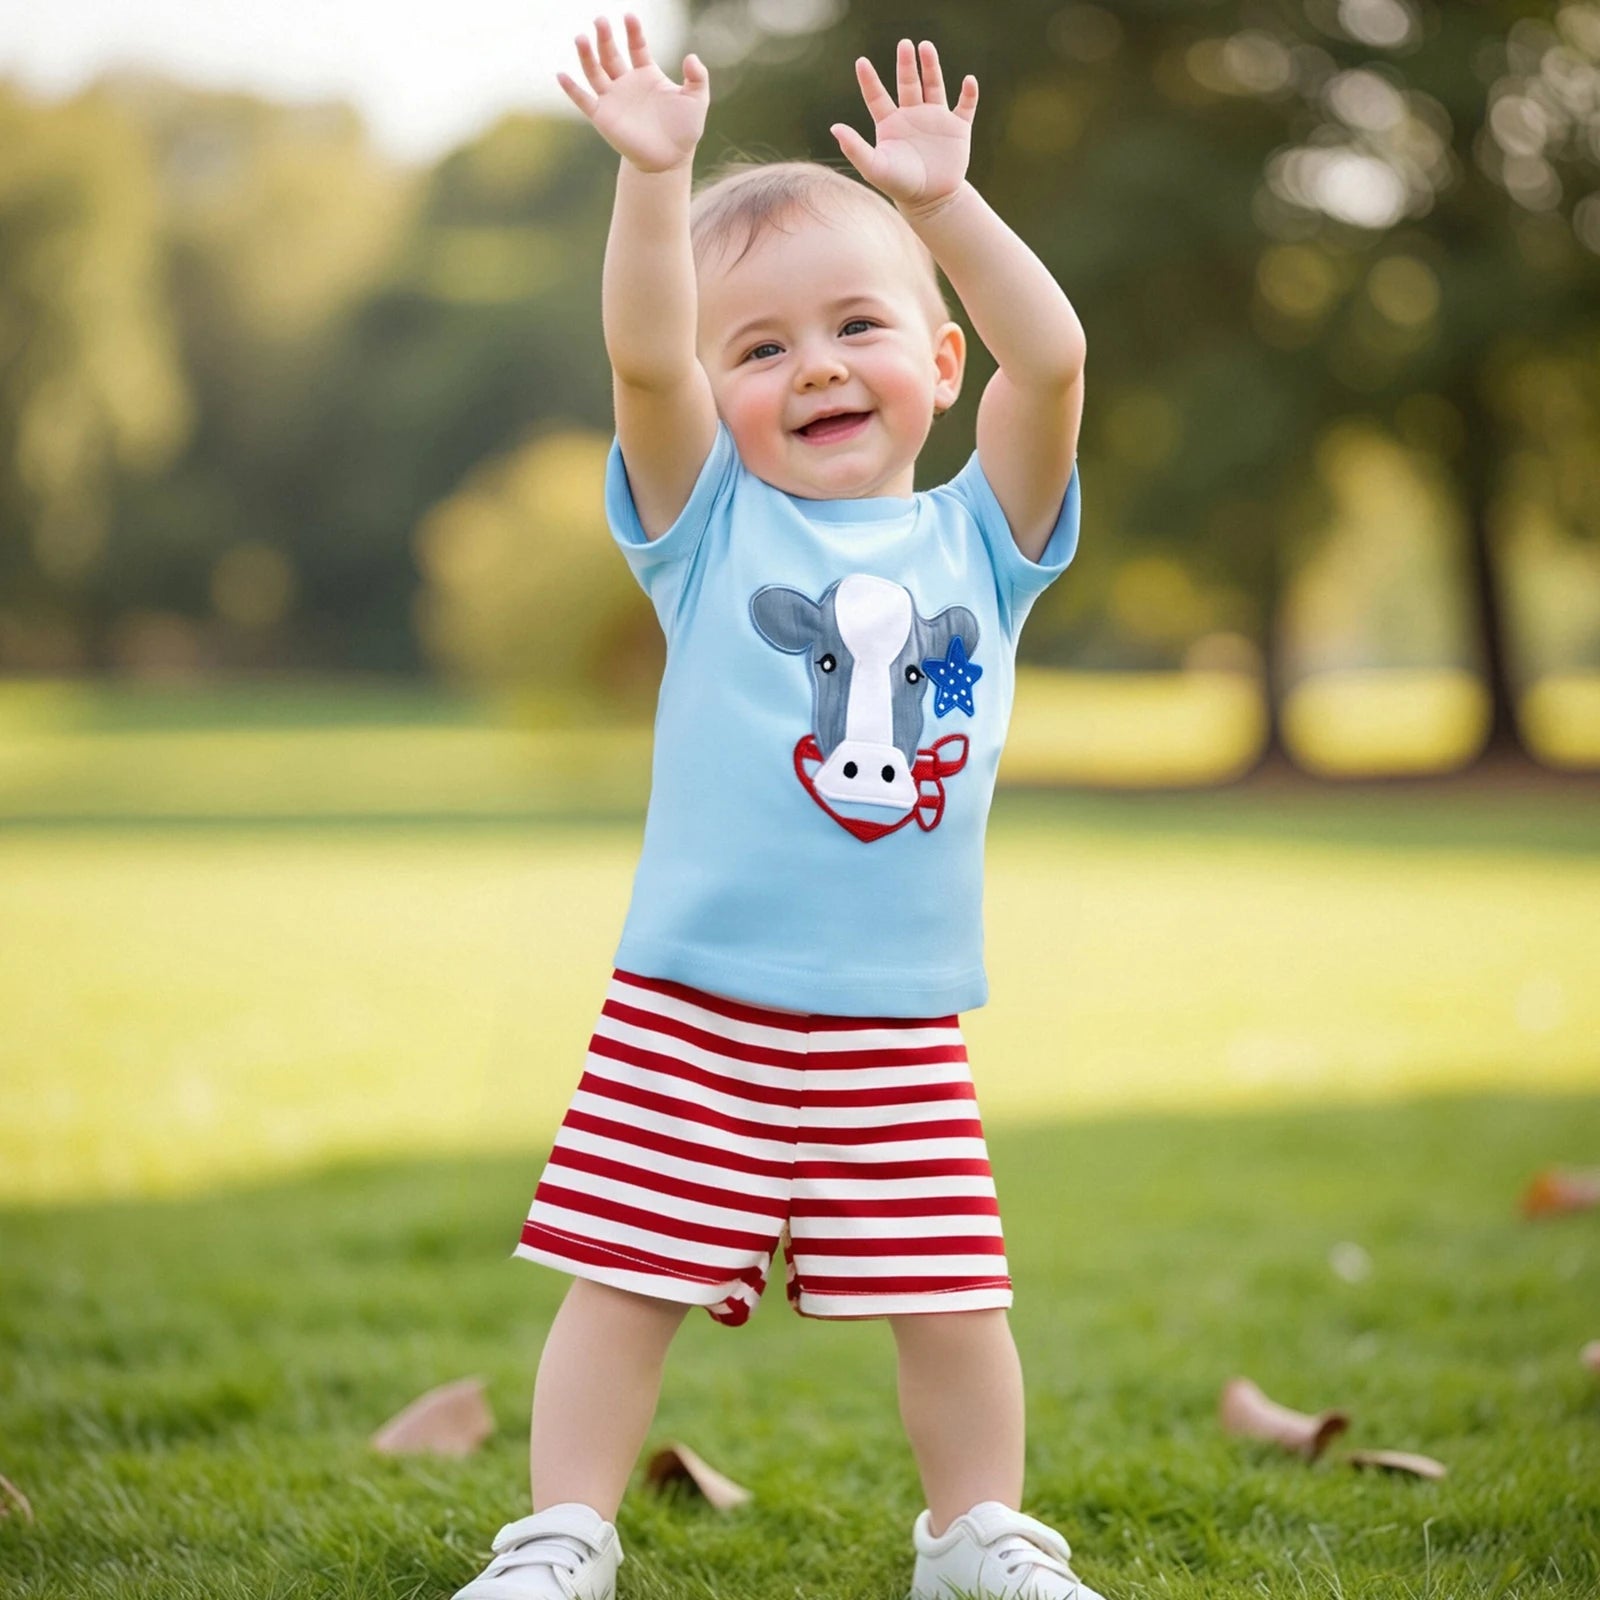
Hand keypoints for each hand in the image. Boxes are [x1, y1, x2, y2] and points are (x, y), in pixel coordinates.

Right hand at [557, 13, 708, 172]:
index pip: (636, 46)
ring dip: (587, 55)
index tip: (629, 17)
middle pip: (611, 53)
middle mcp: (626, 82)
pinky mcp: (602, 117)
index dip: (633, 31)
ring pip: (594, 71)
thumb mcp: (696, 100)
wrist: (669, 161)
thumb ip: (698, 77)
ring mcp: (612, 99)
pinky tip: (561, 75)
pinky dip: (571, 89)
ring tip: (581, 38)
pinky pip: (583, 100)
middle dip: (605, 37)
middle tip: (600, 20)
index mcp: (646, 74)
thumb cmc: (683, 130)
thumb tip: (692, 57)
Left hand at [830, 39, 977, 213]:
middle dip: (906, 64)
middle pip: (908, 83)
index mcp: (890, 123)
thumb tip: (834, 128)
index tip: (861, 62)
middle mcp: (912, 115)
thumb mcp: (875, 168)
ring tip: (926, 47)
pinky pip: (966, 106)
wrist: (932, 202)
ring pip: (934, 85)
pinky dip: (969, 94)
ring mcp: (936, 119)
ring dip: (931, 67)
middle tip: (904, 44)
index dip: (869, 80)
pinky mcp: (958, 128)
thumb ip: (855, 148)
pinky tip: (968, 81)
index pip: (877, 96)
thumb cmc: (900, 185)